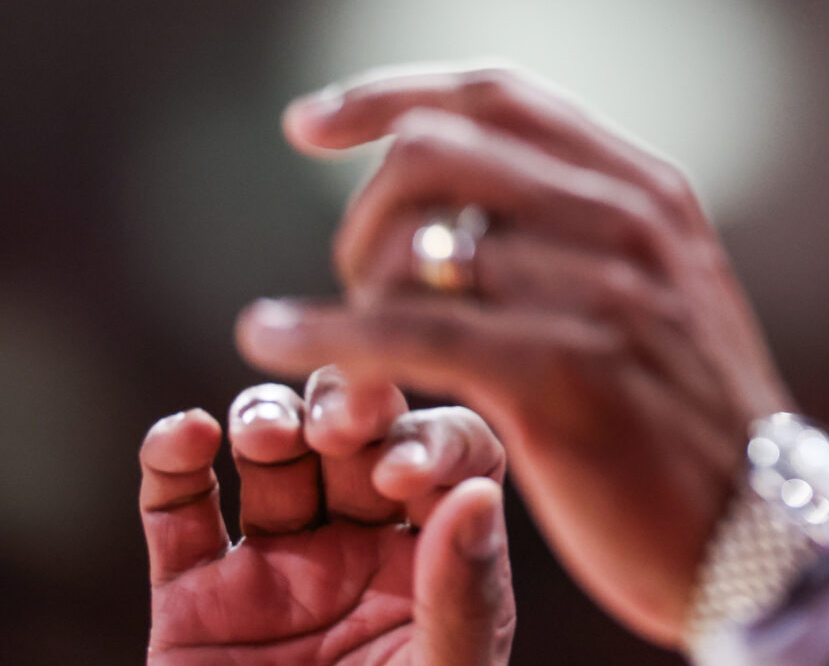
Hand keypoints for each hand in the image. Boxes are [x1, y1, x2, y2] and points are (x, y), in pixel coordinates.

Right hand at [143, 370, 512, 663]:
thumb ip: (463, 596)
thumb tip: (477, 495)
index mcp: (440, 560)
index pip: (455, 459)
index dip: (435, 442)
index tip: (408, 467)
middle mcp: (363, 546)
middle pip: (362, 435)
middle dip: (351, 410)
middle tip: (339, 422)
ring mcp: (276, 564)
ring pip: (272, 453)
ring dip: (269, 419)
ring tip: (269, 435)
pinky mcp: (192, 594)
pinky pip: (178, 507)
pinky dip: (174, 458)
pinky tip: (187, 438)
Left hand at [235, 66, 792, 646]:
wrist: (762, 534)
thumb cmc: (690, 423)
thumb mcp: (663, 290)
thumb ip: (584, 228)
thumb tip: (469, 197)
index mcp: (647, 189)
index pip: (498, 96)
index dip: (390, 95)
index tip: (309, 123)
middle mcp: (625, 221)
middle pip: (434, 152)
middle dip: (364, 213)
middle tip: (354, 284)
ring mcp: (596, 293)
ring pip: (412, 248)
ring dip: (350, 298)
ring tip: (344, 352)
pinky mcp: (558, 375)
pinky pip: (404, 333)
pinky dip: (321, 336)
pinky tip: (273, 341)